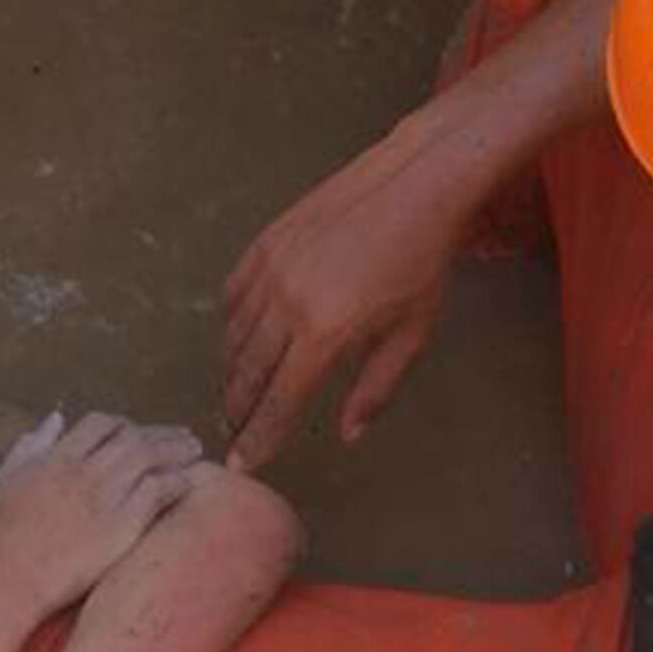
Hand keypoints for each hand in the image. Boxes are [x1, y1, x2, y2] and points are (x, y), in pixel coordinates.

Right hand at [0, 412, 202, 622]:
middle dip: (161, 434)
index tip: (138, 432)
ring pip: (150, 460)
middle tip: (184, 437)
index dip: (124, 424)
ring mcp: (103, 498)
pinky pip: (157, 494)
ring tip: (196, 453)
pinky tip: (187, 484)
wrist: (3, 582)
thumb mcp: (1, 480)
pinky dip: (175, 483)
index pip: (100, 424)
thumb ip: (30, 446)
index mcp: (54, 458)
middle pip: (132, 438)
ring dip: (176, 452)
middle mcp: (82, 472)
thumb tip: (55, 418)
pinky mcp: (121, 528)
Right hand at [219, 92, 509, 468]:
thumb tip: (346, 434)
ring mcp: (271, 269)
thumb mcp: (411, 335)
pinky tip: (238, 341)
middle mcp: (288, 303)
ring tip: (234, 396)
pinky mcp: (264, 243)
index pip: (280, 401)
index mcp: (327, 332)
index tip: (242, 464)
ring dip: (232, 372)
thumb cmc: (422, 264)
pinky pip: (233, 295)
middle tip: (232, 435)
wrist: (412, 187)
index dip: (259, 438)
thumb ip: (375, 388)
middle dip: (237, 411)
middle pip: (248, 373)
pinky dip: (230, 325)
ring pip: (235, 337)